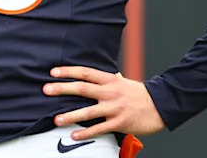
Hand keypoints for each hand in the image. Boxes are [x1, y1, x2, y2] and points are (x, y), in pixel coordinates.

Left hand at [43, 66, 165, 139]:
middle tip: (46, 89)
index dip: (69, 71)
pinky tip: (74, 135)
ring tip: (56, 119)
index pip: (86, 72)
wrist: (160, 106)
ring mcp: (114, 108)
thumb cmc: (140, 94)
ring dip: (70, 115)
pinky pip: (99, 128)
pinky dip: (85, 132)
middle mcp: (110, 92)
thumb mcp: (123, 82)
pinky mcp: (119, 123)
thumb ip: (109, 79)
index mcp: (110, 80)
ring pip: (88, 111)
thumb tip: (99, 75)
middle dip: (62, 89)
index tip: (53, 72)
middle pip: (82, 88)